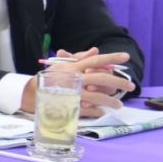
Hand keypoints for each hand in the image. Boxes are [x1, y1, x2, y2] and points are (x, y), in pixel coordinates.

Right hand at [20, 48, 134, 118]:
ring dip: (111, 101)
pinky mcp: (71, 106)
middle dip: (119, 82)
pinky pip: (90, 110)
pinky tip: (103, 111)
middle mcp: (75, 78)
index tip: (125, 56)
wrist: (32, 93)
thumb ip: (79, 57)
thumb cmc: (50, 78)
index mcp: (73, 67)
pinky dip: (98, 111)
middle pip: (101, 78)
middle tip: (131, 86)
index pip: (95, 60)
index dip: (111, 58)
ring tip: (119, 104)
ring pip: (98, 96)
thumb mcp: (62, 64)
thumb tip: (95, 50)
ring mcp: (74, 93)